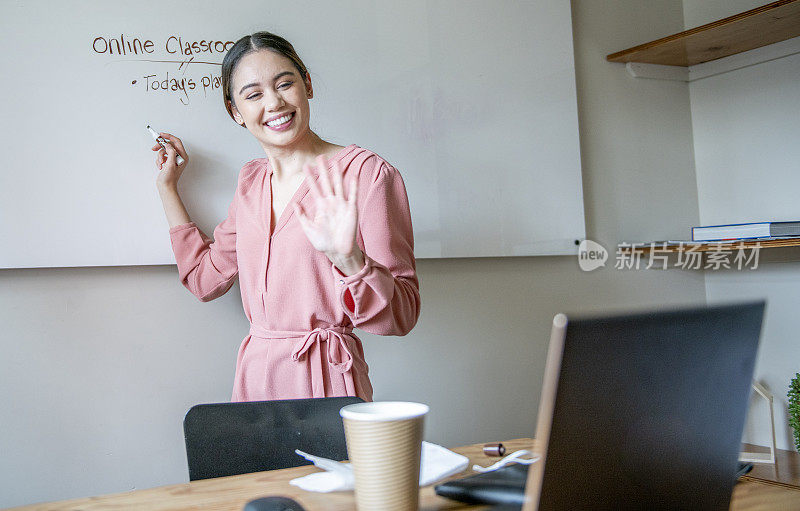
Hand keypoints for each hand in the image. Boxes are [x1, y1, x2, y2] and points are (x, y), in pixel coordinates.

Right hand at [151, 132, 188, 189]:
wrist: (166, 187)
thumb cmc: (170, 178)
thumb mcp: (170, 164)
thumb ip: (171, 152)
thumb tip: (168, 145)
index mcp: (183, 156)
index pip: (176, 141)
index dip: (168, 136)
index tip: (160, 135)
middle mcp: (179, 157)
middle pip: (169, 145)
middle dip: (161, 147)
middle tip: (154, 148)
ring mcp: (174, 160)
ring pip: (164, 151)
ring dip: (159, 156)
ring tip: (160, 163)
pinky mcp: (168, 162)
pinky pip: (162, 156)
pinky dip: (159, 160)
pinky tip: (160, 167)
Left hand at [294, 154, 364, 274]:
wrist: (337, 252)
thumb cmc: (323, 242)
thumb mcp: (309, 228)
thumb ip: (302, 216)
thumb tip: (294, 203)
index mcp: (321, 206)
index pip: (314, 188)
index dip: (310, 177)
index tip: (305, 166)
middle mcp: (331, 203)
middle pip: (327, 182)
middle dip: (323, 170)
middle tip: (320, 156)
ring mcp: (341, 205)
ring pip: (339, 185)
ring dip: (337, 174)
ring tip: (336, 161)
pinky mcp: (351, 210)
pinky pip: (352, 195)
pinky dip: (353, 186)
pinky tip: (352, 176)